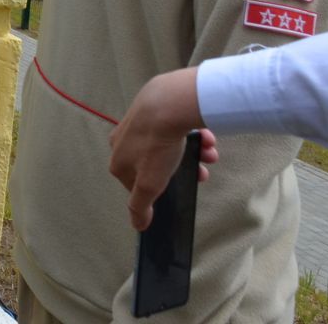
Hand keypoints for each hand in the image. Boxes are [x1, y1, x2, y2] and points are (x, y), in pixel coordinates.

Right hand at [108, 68, 218, 229]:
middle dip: (180, 170)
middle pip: (155, 162)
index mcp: (118, 159)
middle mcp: (124, 138)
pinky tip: (206, 138)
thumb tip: (137, 225)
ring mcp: (139, 120)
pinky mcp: (153, 105)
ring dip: (192, 154)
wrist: (168, 103)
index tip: (177, 188)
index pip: (134, 182)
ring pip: (168, 143)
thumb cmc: (156, 145)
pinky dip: (192, 134)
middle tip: (201, 174)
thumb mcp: (149, 184)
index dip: (157, 188)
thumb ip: (140, 206)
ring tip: (209, 155)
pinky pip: (174, 125)